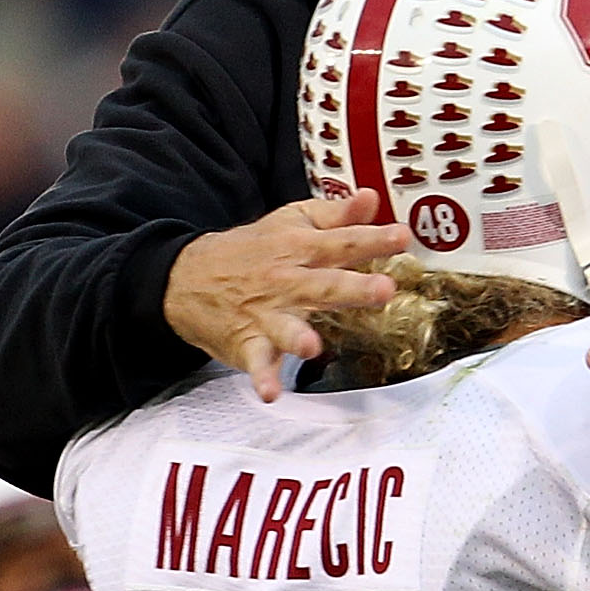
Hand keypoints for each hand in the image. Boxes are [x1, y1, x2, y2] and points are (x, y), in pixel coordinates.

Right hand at [164, 195, 407, 402]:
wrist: (187, 277)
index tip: (402, 237)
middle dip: (353, 288)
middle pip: (323, 285)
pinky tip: (270, 393)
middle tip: (384, 290)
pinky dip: (262, 378)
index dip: (373, 240)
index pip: (343, 243)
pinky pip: (256, 362)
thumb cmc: (252, 250)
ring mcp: (265, 315)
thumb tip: (372, 198)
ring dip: (298, 337)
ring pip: (285, 328)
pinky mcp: (248, 343)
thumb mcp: (291, 222)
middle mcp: (285, 281)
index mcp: (300, 248)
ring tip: (313, 347)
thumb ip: (336, 215)